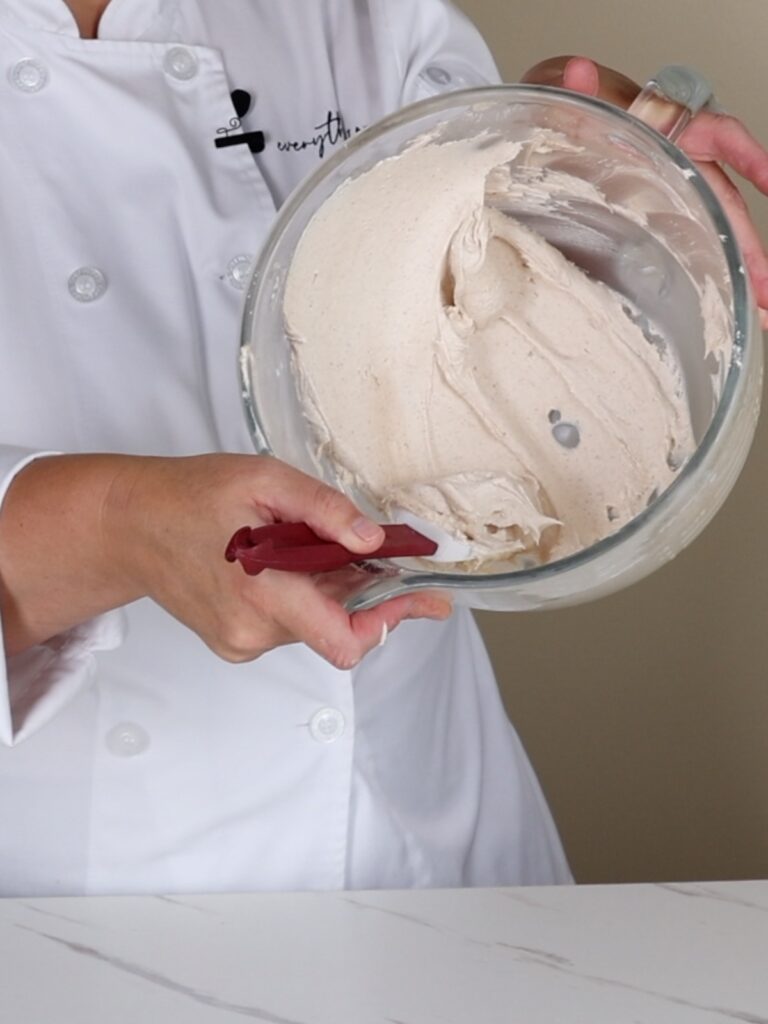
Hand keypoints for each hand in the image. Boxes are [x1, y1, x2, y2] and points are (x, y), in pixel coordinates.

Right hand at [0, 453, 450, 667]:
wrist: (129, 525)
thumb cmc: (190, 496)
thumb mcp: (264, 481)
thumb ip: (323, 510)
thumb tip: (373, 539)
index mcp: (263, 594)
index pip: (344, 639)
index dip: (390, 620)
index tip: (421, 597)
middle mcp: (252, 631)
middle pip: (336, 628)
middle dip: (366, 594)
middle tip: (385, 554)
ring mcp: (240, 641)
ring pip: (312, 625)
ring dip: (331, 592)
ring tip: (320, 546)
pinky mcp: (233, 641)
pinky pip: (288, 625)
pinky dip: (303, 598)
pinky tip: (291, 561)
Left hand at [521, 56, 767, 326]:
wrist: (549, 123)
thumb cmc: (567, 108)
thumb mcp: (564, 96)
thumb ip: (575, 91)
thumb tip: (578, 73)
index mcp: (666, 126)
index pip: (717, 136)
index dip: (745, 155)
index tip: (767, 176)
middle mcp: (679, 158)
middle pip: (724, 201)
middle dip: (748, 244)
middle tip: (763, 281)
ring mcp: (670, 190)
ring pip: (717, 228)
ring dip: (743, 266)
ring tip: (761, 303)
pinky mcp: (654, 215)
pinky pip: (688, 243)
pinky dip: (712, 269)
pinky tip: (734, 295)